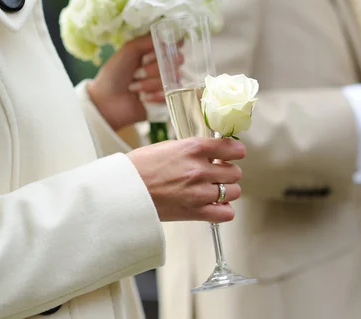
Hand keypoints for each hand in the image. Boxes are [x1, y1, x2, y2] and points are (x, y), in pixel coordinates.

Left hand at [87, 34, 165, 129]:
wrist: (106, 101)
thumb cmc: (114, 74)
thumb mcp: (129, 50)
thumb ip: (148, 40)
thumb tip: (169, 34)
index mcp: (153, 52)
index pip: (173, 45)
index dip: (169, 47)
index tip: (158, 51)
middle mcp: (161, 66)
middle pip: (176, 61)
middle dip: (155, 67)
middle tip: (137, 72)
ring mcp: (165, 83)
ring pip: (172, 78)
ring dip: (150, 83)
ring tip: (134, 87)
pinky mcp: (165, 100)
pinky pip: (171, 94)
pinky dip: (155, 95)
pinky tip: (143, 98)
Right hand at [127, 137, 244, 222]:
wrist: (124, 190)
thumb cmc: (139, 167)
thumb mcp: (168, 146)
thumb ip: (192, 149)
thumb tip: (210, 152)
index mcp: (193, 148)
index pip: (232, 148)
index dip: (236, 152)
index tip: (234, 154)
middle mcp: (200, 169)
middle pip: (235, 172)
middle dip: (228, 173)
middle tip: (218, 174)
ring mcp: (199, 192)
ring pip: (234, 192)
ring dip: (227, 191)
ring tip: (214, 190)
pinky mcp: (194, 212)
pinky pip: (226, 214)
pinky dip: (223, 210)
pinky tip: (213, 205)